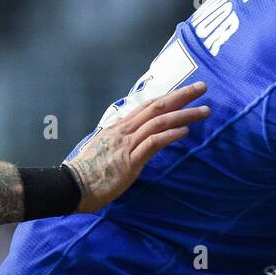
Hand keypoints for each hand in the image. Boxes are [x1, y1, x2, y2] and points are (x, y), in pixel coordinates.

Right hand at [67, 82, 209, 213]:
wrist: (71, 186)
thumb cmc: (87, 172)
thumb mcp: (103, 147)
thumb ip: (118, 137)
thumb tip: (128, 128)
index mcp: (119, 127)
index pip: (148, 106)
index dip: (169, 96)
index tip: (187, 90)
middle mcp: (124, 131)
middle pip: (157, 107)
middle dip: (182, 96)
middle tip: (202, 87)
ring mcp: (127, 144)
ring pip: (159, 122)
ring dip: (184, 115)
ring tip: (204, 111)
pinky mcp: (130, 161)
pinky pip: (152, 143)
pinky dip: (169, 135)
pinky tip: (184, 131)